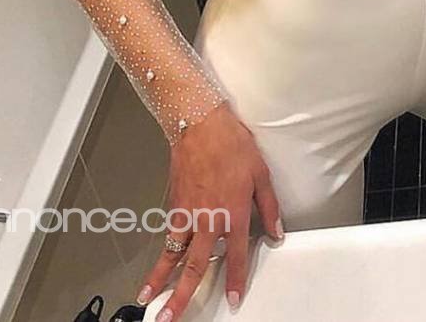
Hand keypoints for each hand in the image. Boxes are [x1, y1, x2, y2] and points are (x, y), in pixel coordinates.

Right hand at [137, 102, 282, 317]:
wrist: (200, 123)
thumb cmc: (231, 143)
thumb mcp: (261, 173)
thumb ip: (269, 206)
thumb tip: (277, 231)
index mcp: (234, 212)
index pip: (236, 256)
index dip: (236, 280)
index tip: (234, 300)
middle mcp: (208, 218)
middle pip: (194, 266)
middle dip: (182, 296)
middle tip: (170, 317)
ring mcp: (188, 212)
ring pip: (172, 254)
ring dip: (160, 279)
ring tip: (147, 300)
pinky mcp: (174, 203)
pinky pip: (168, 233)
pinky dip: (160, 252)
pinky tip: (156, 265)